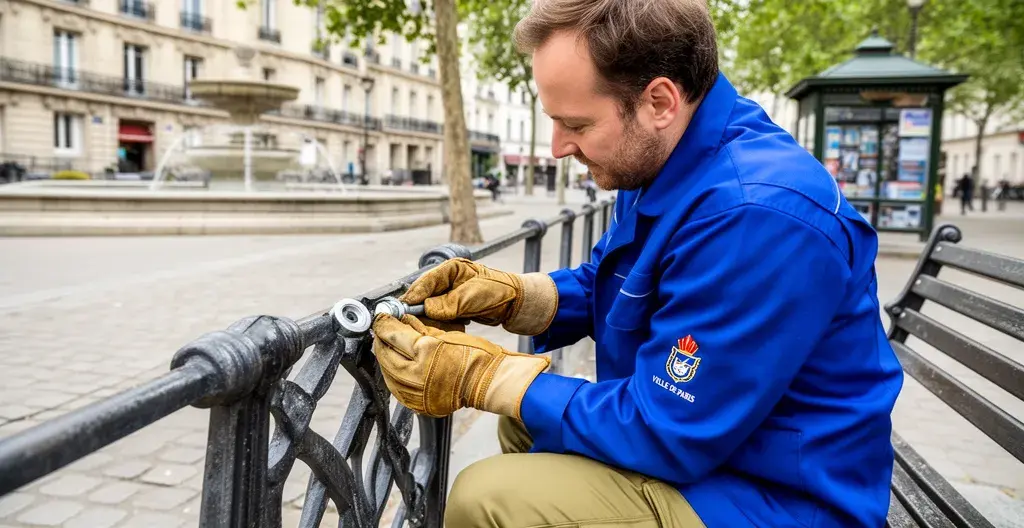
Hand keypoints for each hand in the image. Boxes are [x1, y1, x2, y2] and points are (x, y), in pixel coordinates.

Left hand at [372, 313, 549, 418]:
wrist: (487, 382)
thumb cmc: (474, 355)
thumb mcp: (446, 334)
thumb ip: (419, 328)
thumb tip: (401, 320)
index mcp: (425, 352)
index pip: (393, 335)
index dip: (383, 324)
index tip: (381, 318)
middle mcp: (416, 375)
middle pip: (385, 355)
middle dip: (381, 341)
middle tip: (382, 331)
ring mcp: (416, 394)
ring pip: (387, 373)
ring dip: (385, 359)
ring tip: (389, 347)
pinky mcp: (418, 405)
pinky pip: (396, 389)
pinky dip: (393, 376)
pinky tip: (397, 366)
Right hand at [401, 258, 557, 335]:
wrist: (516, 303)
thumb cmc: (500, 291)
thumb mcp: (474, 296)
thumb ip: (450, 302)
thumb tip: (427, 309)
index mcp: (451, 269)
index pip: (426, 281)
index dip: (414, 295)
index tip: (404, 307)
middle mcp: (447, 281)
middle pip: (424, 295)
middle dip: (418, 309)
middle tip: (409, 321)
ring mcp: (449, 294)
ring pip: (430, 308)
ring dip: (429, 319)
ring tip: (425, 327)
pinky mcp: (453, 308)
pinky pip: (440, 316)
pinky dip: (439, 324)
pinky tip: (441, 330)